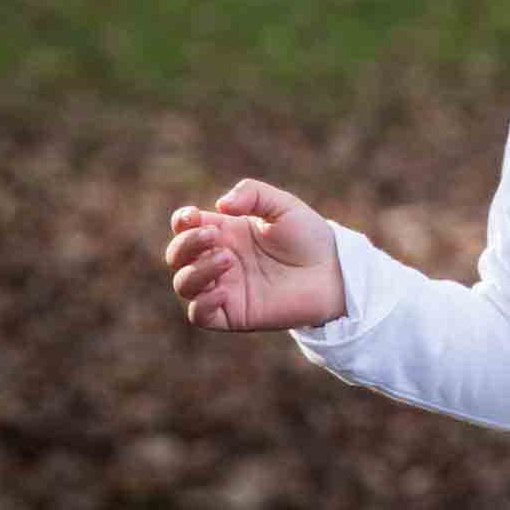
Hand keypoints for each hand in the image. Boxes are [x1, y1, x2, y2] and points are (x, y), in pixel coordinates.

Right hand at [164, 178, 345, 331]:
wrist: (333, 271)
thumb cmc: (309, 237)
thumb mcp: (283, 205)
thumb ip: (253, 194)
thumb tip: (220, 205)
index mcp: (226, 232)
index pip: (185, 227)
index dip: (182, 221)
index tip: (193, 216)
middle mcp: (220, 259)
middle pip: (177, 255)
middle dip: (187, 244)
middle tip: (215, 235)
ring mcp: (224, 287)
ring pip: (184, 284)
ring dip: (196, 270)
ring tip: (227, 259)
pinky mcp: (233, 314)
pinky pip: (199, 315)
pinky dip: (202, 303)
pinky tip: (223, 289)